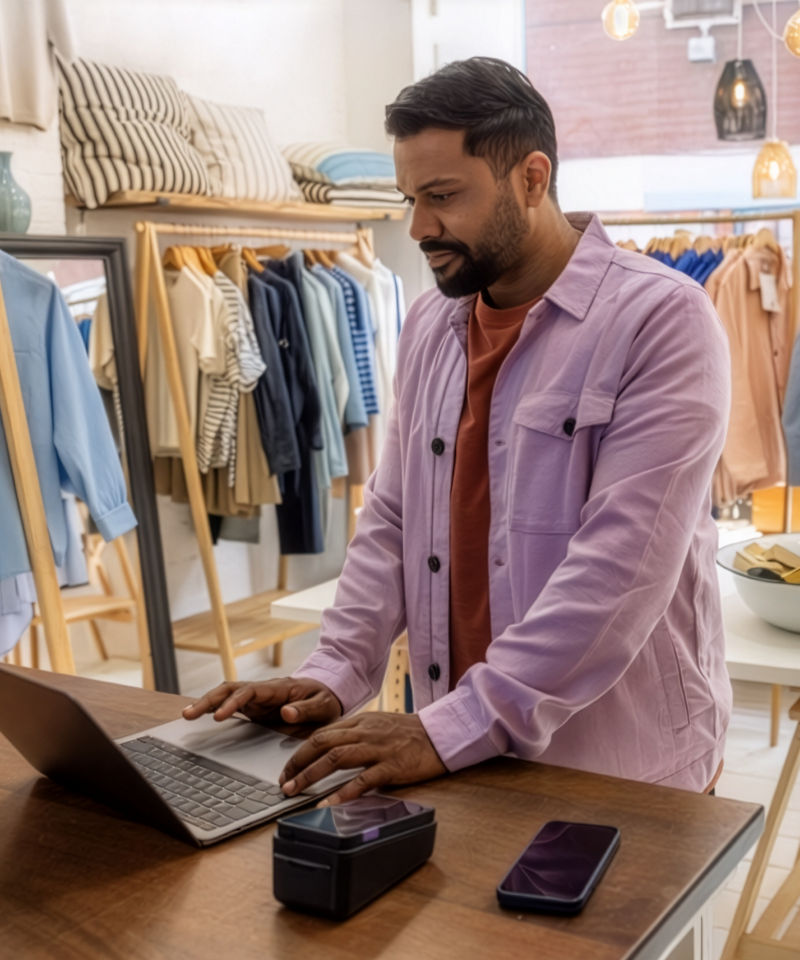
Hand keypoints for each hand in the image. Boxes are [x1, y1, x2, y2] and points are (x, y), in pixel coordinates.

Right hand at [181, 677, 342, 725]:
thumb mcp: (323, 706)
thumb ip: (306, 709)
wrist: (328, 695)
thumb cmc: (326, 700)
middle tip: (189, 715)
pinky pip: (230, 705)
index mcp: (278, 689)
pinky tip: (199, 717)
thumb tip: (286, 712)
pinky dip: (214, 709)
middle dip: (208, 700)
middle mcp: (262, 691)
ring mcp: (256, 699)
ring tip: (186, 716)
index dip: (232, 702)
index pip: (249, 691)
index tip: (219, 717)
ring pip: (226, 695)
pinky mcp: (254, 709)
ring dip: (206, 703)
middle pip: (230, 689)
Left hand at [279, 711, 445, 804]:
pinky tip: (330, 803)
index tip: (287, 770)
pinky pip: (364, 779)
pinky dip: (344, 792)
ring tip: (296, 791)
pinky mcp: (392, 765)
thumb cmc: (408, 733)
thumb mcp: (377, 726)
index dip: (300, 752)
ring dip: (312, 775)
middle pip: (322, 743)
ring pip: (336, 758)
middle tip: (284, 783)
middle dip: (298, 763)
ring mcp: (378, 748)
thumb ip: (354, 735)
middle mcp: (365, 732)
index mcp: (359, 722)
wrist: (440, 734)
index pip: (321, 734)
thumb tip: (328, 750)